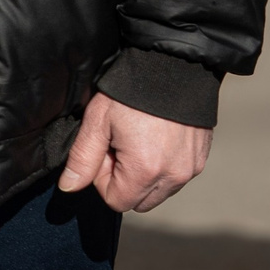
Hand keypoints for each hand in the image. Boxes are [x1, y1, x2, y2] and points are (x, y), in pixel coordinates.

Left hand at [57, 91, 209, 212]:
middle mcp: (173, 177)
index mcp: (146, 170)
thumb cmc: (130, 92)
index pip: (116, 201)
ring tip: (137, 140)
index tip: (105, 150)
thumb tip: (69, 187)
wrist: (173, 67)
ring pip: (158, 192)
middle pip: (139, 201)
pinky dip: (162, 168)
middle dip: (123, 181)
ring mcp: (191, 170)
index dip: (103, 179)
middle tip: (119, 146)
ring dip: (143, 176)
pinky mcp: (200, 160)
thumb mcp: (97, 122)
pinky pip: (176, 179)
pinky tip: (155, 139)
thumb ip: (82, 159)